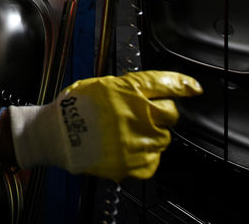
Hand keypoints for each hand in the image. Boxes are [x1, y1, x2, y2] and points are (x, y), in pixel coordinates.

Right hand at [9, 70, 202, 181]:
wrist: (55, 135)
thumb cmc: (72, 108)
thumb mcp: (100, 86)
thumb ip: (128, 88)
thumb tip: (149, 90)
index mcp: (128, 91)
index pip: (167, 84)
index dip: (183, 84)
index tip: (193, 87)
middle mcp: (138, 114)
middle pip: (171, 113)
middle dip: (162, 113)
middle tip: (144, 115)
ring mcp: (138, 140)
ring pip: (163, 138)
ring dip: (150, 134)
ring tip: (127, 133)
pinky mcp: (134, 162)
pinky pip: (153, 159)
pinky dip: (144, 155)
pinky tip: (126, 148)